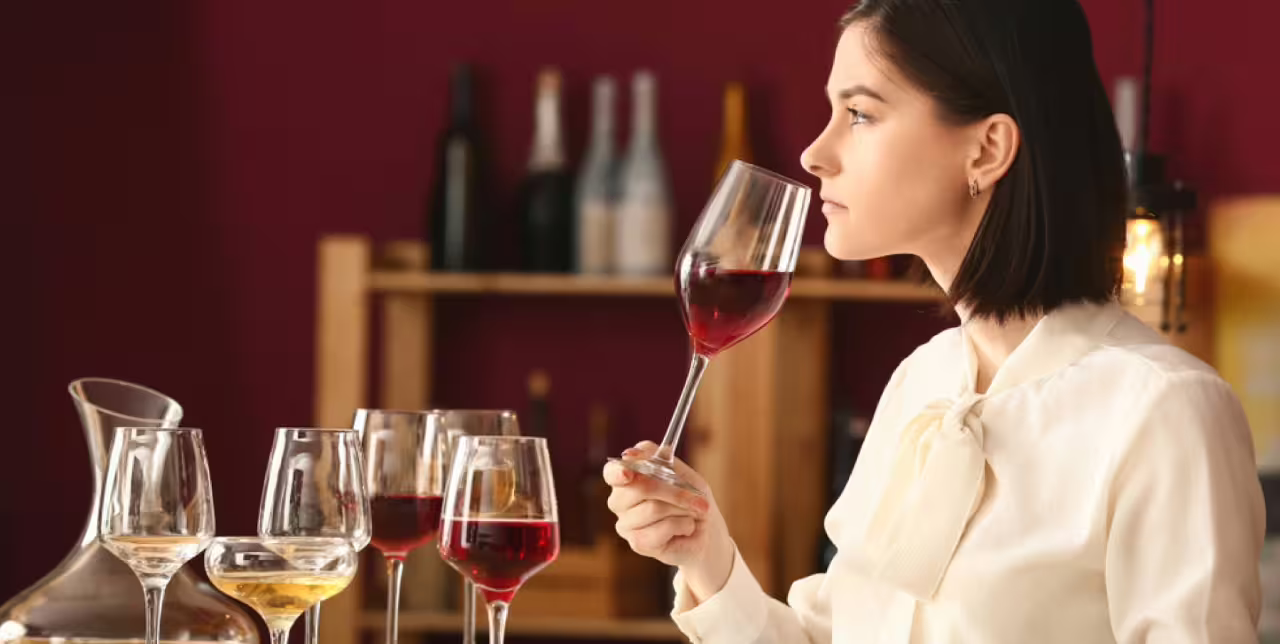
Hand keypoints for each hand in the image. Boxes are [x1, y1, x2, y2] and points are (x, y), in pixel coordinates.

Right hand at [603, 441, 735, 602]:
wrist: (706, 531)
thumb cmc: (691, 498)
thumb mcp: (683, 473)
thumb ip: (660, 460)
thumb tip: (634, 452)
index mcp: (626, 478)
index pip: (612, 471)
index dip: (618, 471)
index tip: (628, 472)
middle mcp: (619, 501)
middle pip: (639, 487)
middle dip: (675, 491)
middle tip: (699, 499)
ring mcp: (625, 523)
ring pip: (653, 508)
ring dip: (683, 509)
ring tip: (692, 514)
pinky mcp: (637, 543)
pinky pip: (663, 528)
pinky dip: (683, 525)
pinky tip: (685, 528)